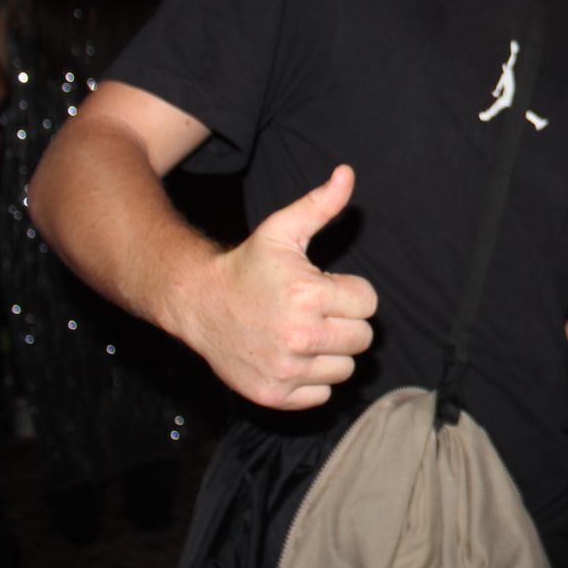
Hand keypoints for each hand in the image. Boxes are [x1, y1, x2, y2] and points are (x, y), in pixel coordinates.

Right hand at [180, 165, 377, 409]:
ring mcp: (286, 370)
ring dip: (331, 352)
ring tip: (304, 332)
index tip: (325, 287)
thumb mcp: (282, 230)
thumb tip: (347, 173)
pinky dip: (313, 378)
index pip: (369, 302)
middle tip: (315, 311)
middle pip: (363, 338)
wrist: (198, 304)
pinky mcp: (275, 395)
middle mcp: (299, 336)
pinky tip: (292, 356)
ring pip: (346, 368)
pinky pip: (323, 393)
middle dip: (345, 322)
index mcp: (308, 295)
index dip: (350, 291)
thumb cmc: (248, 266)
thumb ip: (320, 205)